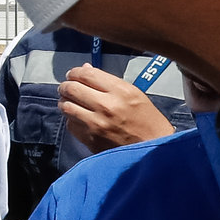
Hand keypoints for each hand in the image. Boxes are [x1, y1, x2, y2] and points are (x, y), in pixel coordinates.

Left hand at [59, 65, 174, 152]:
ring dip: (65, 102)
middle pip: (71, 88)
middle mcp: (107, 106)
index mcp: (121, 92)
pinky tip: (80, 118)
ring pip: (65, 106)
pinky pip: (70, 124)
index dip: (75, 72)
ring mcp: (96, 124)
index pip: (86, 75)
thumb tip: (84, 69)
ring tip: (71, 102)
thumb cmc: (148, 122)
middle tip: (68, 87)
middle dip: (66, 86)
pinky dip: (72, 119)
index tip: (73, 74)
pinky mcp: (90, 139)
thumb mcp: (134, 95)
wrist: (154, 151)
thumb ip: (108, 81)